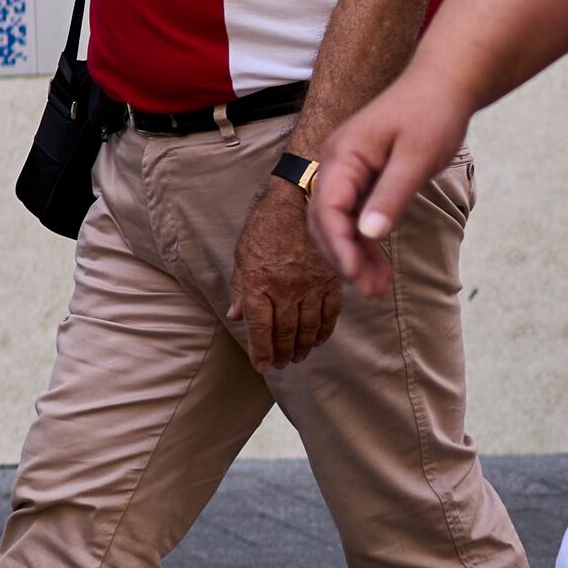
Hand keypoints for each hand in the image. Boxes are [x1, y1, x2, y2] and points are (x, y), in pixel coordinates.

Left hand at [227, 178, 340, 369]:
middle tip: (282, 365)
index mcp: (259, 283)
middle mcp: (285, 289)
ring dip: (303, 346)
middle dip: (282, 353)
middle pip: (285, 332)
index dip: (260, 351)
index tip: (262, 365)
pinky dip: (325, 330)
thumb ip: (242, 288)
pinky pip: (330, 313)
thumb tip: (236, 316)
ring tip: (299, 357)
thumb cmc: (265, 227)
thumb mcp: (243, 255)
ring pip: (308, 327)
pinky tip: (320, 340)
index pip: (259, 328)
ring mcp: (311, 286)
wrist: (299, 202)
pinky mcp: (331, 280)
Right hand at [309, 68, 475, 294]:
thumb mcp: (416, 158)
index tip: (355, 275)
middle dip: (344, 256)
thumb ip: (391, 196)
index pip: (327, 208)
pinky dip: (365, 239)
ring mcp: (347, 170)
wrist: (444, 85)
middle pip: (325, 220)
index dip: (338, 245)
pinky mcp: (362, 176)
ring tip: (378, 286)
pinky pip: (354, 213)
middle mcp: (336, 163)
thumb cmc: (431, 115)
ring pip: (338, 221)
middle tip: (370, 290)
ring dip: (354, 253)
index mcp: (343, 155)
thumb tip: (369, 235)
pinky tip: (380, 262)